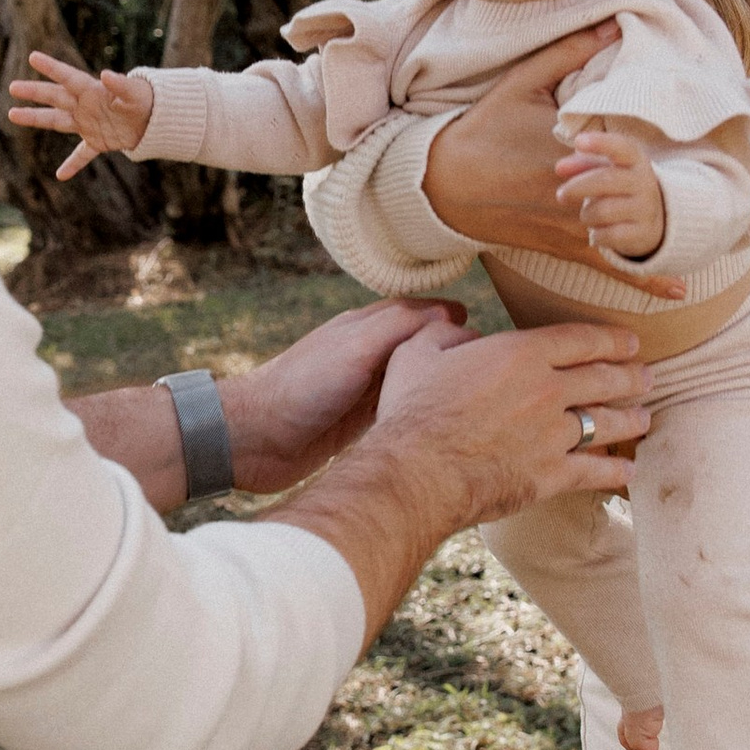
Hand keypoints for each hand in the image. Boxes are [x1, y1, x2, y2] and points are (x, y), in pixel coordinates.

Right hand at [6, 51, 154, 180]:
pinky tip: (61, 175)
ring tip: (12, 114)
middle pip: (55, 98)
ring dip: (36, 118)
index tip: (33, 57)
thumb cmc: (146, 100)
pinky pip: (82, 154)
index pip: (68, 77)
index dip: (52, 68)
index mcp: (93, 90)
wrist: (158, 120)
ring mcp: (88, 123)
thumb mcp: (134, 92)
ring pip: (57, 121)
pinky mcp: (98, 141)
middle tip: (13, 87)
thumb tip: (106, 74)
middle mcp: (85, 105)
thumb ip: (120, 84)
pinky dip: (73, 164)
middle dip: (34, 92)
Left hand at [218, 296, 471, 494]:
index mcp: (365, 327)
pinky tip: (447, 424)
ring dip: (441, 385)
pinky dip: (423, 411)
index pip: (419, 313)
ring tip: (482, 396)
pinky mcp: (358, 424)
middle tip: (497, 368)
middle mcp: (366, 355)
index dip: (453, 319)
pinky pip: (400, 410)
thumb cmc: (299, 387)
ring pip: (413, 379)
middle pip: (421, 347)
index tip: (493, 332)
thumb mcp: (355, 349)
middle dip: (455, 353)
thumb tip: (449, 311)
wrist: (252, 438)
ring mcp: (362, 389)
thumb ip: (399, 327)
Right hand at [371, 316, 650, 518]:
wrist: (416, 472)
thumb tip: (461, 335)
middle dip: (632, 377)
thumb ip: (446, 336)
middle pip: (605, 379)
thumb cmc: (410, 410)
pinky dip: (616, 472)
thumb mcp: (418, 353)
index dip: (612, 340)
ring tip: (645, 418)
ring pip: (608, 423)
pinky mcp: (551, 475)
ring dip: (632, 420)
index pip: (582, 340)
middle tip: (647, 378)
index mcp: (520, 353)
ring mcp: (554, 435)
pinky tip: (628, 472)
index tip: (631, 343)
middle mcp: (547, 390)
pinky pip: (595, 472)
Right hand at [419, 27, 687, 301]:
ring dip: (667, 235)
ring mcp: (569, 222)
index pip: (627, 151)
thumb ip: (568, 52)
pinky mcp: (561, 246)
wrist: (440, 183)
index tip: (689, 138)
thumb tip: (614, 25)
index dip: (655, 150)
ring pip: (628, 230)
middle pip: (636, 193)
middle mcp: (574, 190)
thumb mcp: (521, 82)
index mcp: (569, 146)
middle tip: (724, 190)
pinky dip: (644, 279)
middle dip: (671, 194)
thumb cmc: (481, 129)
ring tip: (713, 238)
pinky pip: (608, 264)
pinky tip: (678, 290)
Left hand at [554, 123, 665, 262]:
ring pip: (603, 211)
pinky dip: (596, 235)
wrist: (657, 219)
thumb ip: (582, 165)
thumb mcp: (606, 170)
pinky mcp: (643, 233)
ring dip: (586, 215)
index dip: (600, 143)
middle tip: (561, 195)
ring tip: (588, 215)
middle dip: (577, 187)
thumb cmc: (620, 187)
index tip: (578, 141)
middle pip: (605, 180)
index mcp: (636, 160)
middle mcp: (645, 182)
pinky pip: (608, 235)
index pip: (621, 147)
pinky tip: (598, 233)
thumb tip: (559, 168)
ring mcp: (646, 209)